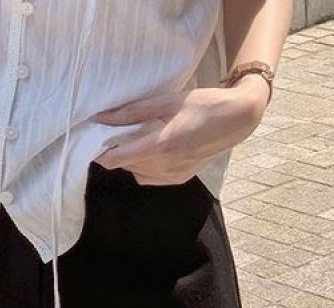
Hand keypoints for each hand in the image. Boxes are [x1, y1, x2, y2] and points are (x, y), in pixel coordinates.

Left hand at [91, 75, 270, 185]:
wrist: (237, 120)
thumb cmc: (203, 104)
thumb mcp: (167, 101)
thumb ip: (132, 112)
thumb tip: (102, 117)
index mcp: (160, 146)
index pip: (115, 160)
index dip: (101, 153)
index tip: (96, 140)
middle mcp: (164, 167)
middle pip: (124, 165)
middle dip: (118, 151)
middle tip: (121, 132)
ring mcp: (171, 176)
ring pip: (135, 172)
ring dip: (132, 158)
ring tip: (142, 138)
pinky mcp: (178, 180)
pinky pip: (149, 177)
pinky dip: (145, 165)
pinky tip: (155, 149)